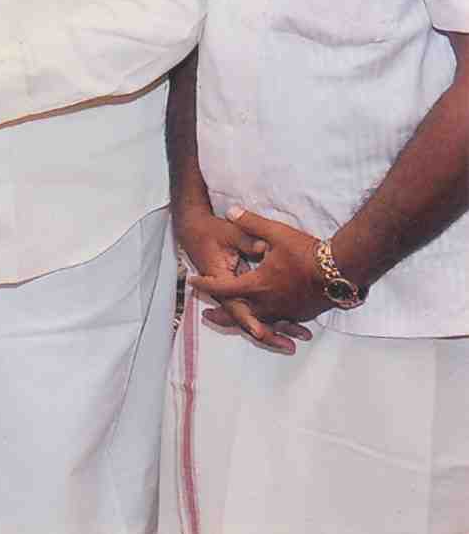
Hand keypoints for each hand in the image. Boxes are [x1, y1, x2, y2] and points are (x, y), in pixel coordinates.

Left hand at [187, 208, 327, 352]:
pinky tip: (266, 320)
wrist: (342, 270)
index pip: (223, 288)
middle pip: (238, 313)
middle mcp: (268, 304)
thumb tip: (231, 211)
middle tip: (206, 315)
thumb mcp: (276, 233)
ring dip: (244, 322)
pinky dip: (267, 323)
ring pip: (259, 322)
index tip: (192, 281)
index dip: (205, 285)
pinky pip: (278, 322)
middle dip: (221, 314)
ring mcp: (284, 312)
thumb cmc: (307, 252)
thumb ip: (251, 222)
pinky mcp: (299, 314)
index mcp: (257, 285)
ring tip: (236, 322)